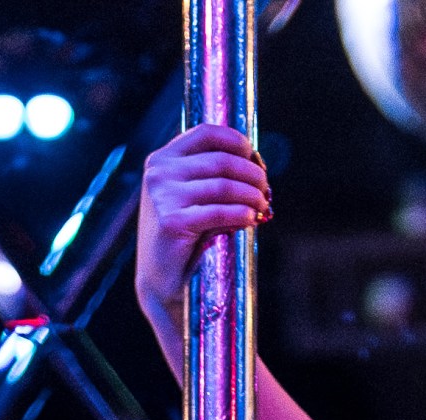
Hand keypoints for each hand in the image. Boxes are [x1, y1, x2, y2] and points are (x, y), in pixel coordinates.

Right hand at [136, 121, 268, 362]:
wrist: (161, 281)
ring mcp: (163, 196)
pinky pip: (219, 211)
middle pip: (221, 161)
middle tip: (266, 191)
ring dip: (252, 196)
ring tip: (263, 207)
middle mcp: (159, 172)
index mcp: (162, 159)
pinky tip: (252, 219)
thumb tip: (257, 166)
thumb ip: (214, 177)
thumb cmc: (183, 239)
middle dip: (252, 174)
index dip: (237, 141)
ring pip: (224, 185)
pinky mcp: (172, 221)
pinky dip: (242, 214)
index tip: (256, 158)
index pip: (206, 133)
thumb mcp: (194, 198)